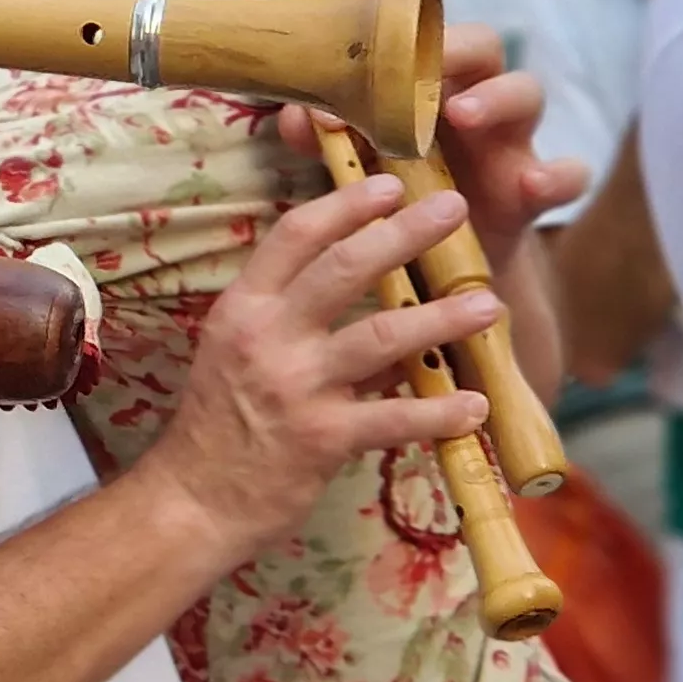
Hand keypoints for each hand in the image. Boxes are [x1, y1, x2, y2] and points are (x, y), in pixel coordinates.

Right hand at [129, 175, 499, 559]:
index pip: (294, 235)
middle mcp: (267, 337)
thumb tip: (365, 284)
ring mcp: (296, 386)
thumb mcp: (237, 351)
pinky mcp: (323, 438)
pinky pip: (394, 418)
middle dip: (405, 233)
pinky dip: (440, 412)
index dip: (345, 204)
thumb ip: (293, 316)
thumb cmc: (220, 421)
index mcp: (243, 307)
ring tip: (489, 304)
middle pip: (345, 268)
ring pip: (381, 335)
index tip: (388, 182)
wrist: (193, 498)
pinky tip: (475, 406)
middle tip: (454, 208)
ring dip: (442, 316)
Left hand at [274, 23, 585, 268]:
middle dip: (459, 48)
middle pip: (486, 46)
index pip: (431, 31)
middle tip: (426, 63)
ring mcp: (509, 140)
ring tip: (462, 114)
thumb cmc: (395, 189)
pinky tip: (532, 184)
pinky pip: (569, 173)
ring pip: (527, 93)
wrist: (434, 262)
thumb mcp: (354, 160)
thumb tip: (299, 113)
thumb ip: (324, 134)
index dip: (412, 29)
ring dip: (497, 97)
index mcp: (428, 83)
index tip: (382, 39)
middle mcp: (473, 98)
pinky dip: (558, 175)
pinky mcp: (532, 190)